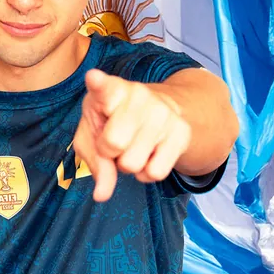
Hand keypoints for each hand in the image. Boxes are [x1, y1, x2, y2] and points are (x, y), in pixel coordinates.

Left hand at [73, 69, 191, 201]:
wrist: (158, 107)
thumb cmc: (112, 119)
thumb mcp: (92, 131)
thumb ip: (93, 159)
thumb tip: (102, 195)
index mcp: (109, 90)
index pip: (103, 86)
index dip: (98, 84)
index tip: (93, 77)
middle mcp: (138, 96)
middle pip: (113, 144)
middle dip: (109, 151)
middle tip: (114, 139)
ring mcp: (163, 111)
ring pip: (134, 164)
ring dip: (127, 163)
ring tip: (132, 143)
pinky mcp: (182, 131)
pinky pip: (155, 173)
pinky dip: (146, 173)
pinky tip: (147, 153)